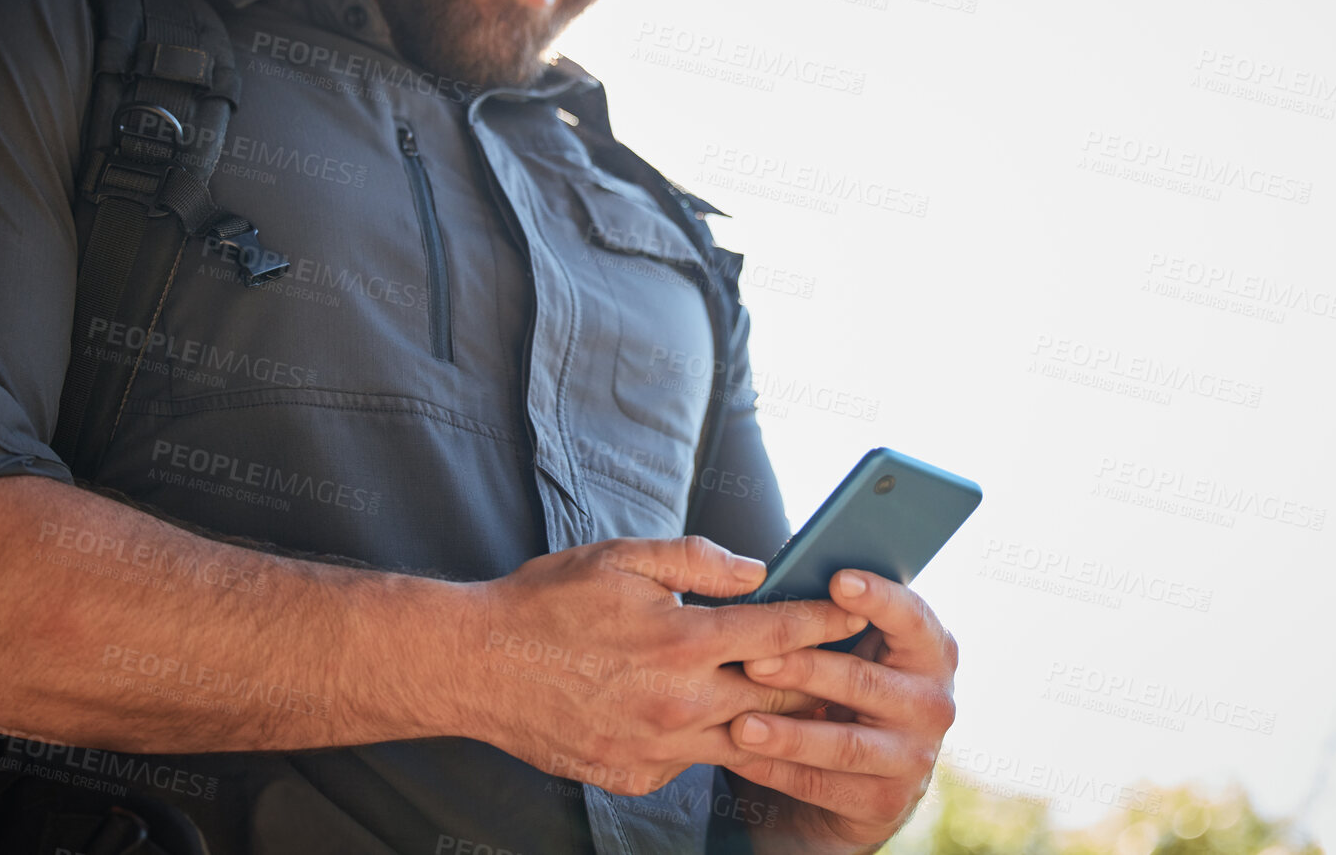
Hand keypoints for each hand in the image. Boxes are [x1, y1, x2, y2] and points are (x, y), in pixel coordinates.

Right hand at [450, 536, 867, 796]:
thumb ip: (696, 560)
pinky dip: (708, 741)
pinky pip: (690, 761)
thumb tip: (757, 569)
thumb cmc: (547, 601)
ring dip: (773, 720)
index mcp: (682, 642)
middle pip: (778, 699)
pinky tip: (715, 721)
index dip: (827, 620)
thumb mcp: (621, 558)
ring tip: (804, 700)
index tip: (859, 610)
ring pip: (741, 740)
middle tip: (851, 665)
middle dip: (819, 681)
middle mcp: (678, 704)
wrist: (476, 666)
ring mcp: (656, 749)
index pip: (781, 633)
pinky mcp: (633, 777)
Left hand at [721, 570, 958, 853]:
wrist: (860, 775)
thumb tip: (776, 583)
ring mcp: (914, 757)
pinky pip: (822, 786)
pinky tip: (740, 758)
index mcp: (931, 651)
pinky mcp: (886, 802)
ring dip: (788, 735)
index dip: (878, 598)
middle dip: (804, 670)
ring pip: (843, 744)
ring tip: (740, 725)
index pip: (912, 618)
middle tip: (753, 660)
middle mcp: (933, 703)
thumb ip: (833, 620)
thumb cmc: (845, 686)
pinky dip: (777, 772)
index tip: (837, 581)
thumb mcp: (853, 649)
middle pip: (864, 681)